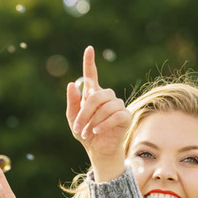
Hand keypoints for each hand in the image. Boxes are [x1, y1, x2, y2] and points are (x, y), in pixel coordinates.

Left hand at [66, 47, 130, 179]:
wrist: (97, 149)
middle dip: (85, 112)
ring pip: (105, 106)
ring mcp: (118, 105)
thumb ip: (73, 102)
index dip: (89, 62)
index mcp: (93, 95)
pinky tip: (96, 132)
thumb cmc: (85, 132)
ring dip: (92, 121)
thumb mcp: (73, 118)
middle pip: (96, 96)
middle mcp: (107, 97)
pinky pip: (114, 116)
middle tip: (77, 127)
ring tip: (86, 133)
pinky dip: (103, 124)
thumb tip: (72, 84)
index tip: (89, 48)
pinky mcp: (125, 116)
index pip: (91, 75)